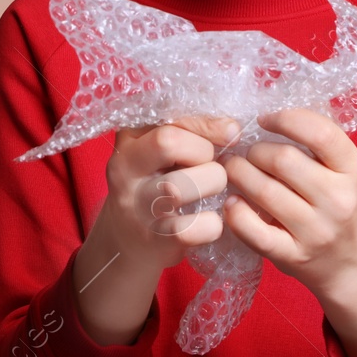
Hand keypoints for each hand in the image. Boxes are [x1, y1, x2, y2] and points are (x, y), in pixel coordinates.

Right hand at [101, 115, 244, 272]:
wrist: (130, 241)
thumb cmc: (157, 185)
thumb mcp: (161, 152)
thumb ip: (188, 132)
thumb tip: (232, 128)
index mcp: (128, 139)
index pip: (167, 115)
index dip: (206, 123)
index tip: (230, 133)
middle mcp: (124, 169)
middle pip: (168, 142)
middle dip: (204, 152)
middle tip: (210, 166)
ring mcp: (136, 205)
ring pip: (178, 186)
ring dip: (211, 185)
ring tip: (211, 191)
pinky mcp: (154, 238)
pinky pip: (194, 227)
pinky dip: (213, 224)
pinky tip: (210, 221)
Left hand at [220, 107, 356, 301]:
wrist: (350, 264)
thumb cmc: (337, 206)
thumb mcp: (341, 172)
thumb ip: (314, 145)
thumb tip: (266, 115)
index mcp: (353, 169)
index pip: (320, 133)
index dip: (285, 119)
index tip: (264, 120)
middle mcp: (339, 200)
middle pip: (282, 160)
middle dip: (253, 151)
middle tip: (244, 153)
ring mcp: (317, 231)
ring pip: (264, 191)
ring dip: (238, 175)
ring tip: (233, 171)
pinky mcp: (293, 256)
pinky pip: (254, 231)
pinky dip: (236, 213)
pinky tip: (232, 202)